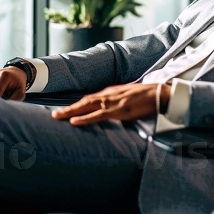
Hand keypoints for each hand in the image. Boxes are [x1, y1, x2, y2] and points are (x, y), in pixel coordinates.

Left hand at [51, 83, 170, 125]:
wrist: (160, 94)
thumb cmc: (147, 97)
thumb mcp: (129, 97)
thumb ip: (118, 101)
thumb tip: (109, 109)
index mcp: (112, 92)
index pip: (90, 98)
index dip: (77, 104)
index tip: (65, 109)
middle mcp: (109, 95)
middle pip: (84, 101)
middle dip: (68, 108)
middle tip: (54, 115)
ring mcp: (113, 102)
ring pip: (87, 106)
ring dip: (71, 112)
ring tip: (57, 117)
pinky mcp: (118, 110)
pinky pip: (97, 115)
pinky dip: (84, 118)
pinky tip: (74, 121)